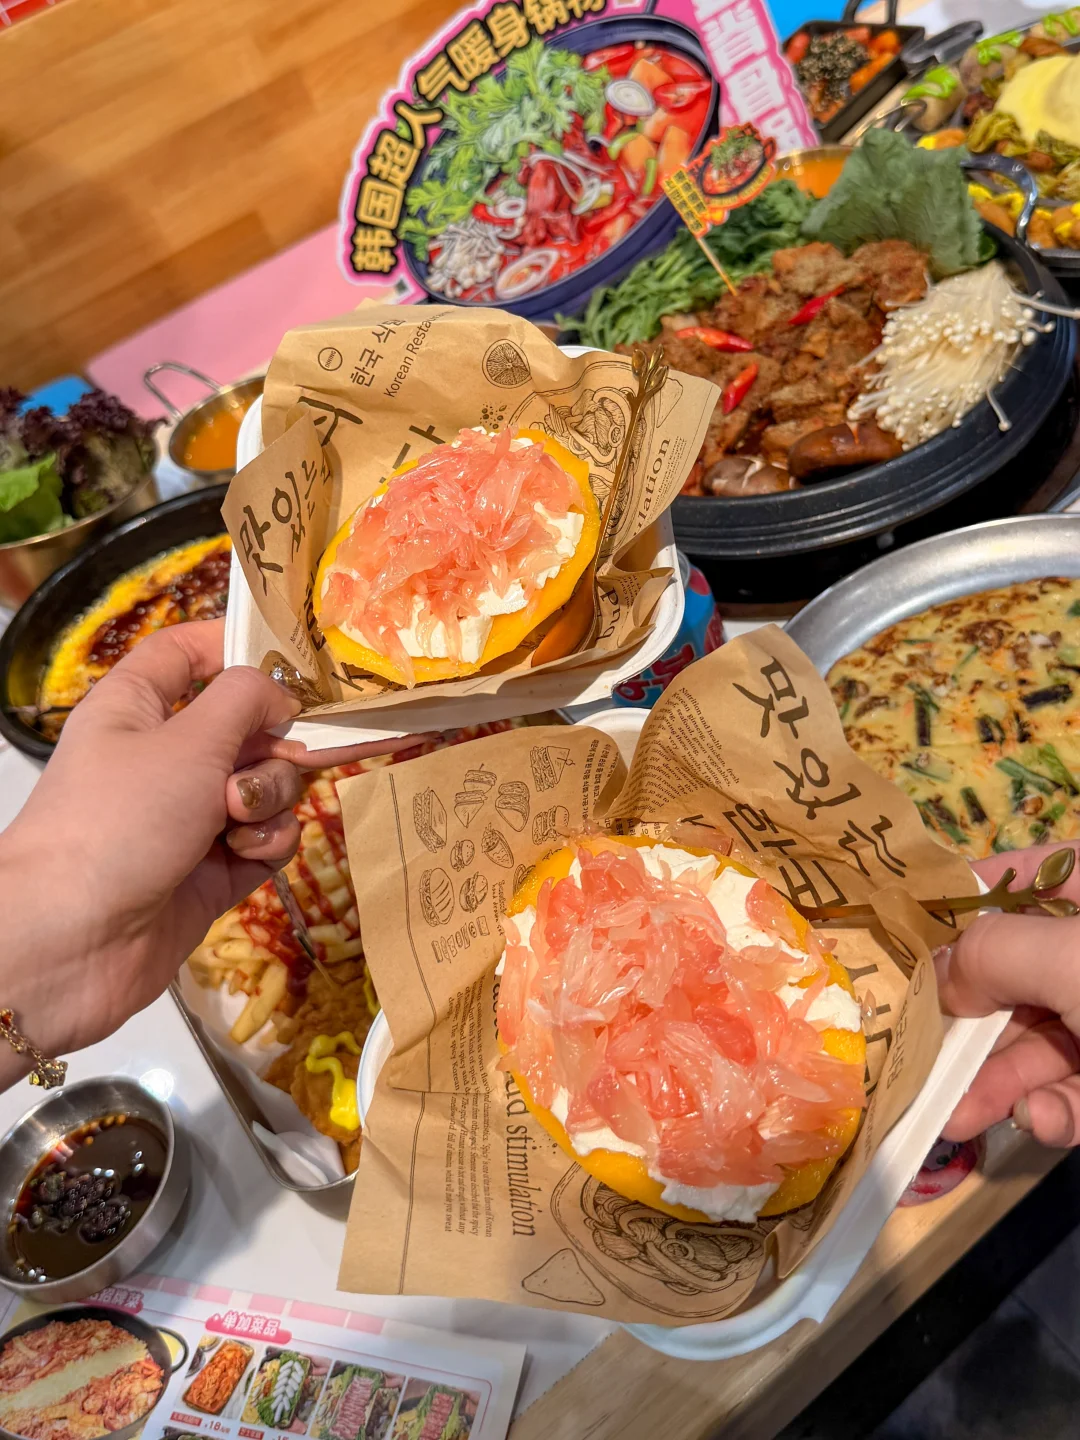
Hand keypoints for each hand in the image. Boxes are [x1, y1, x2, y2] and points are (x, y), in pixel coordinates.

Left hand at [0, 619, 430, 1078]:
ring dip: (269, 796)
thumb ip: (246, 700)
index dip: (234, 646)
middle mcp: (163, 757)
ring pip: (262, 785)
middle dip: (273, 740)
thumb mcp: (188, 740)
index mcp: (137, 707)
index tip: (290, 657)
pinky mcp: (211, 871)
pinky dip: (266, 842)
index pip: (186, 654)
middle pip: (244, 725)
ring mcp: (188, 817)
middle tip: (282, 755)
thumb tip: (280, 695)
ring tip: (239, 819)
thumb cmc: (119, 820)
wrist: (73, 941)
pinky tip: (244, 853)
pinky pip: (263, 840)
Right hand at [937, 841, 1079, 1145]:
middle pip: (1012, 972)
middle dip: (965, 1027)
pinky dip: (1061, 1109)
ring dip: (1000, 1082)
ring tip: (956, 1119)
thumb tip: (936, 974)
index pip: (1002, 881)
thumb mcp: (1075, 957)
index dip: (943, 919)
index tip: (889, 962)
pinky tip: (1046, 1126)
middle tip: (914, 1067)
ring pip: (1043, 1038)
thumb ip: (991, 953)